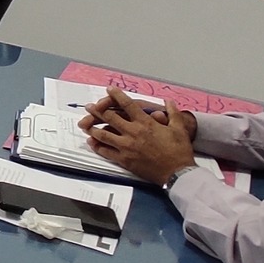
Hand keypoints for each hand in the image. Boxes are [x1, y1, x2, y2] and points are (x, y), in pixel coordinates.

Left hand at [81, 86, 197, 184]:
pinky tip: (91, 143)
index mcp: (145, 122)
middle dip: (97, 110)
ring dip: (92, 128)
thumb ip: (173, 112)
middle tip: (89, 107)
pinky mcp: (124, 160)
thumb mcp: (179, 128)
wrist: (177, 173)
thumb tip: (168, 101)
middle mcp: (133, 132)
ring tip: (85, 124)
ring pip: (103, 135)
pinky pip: (106, 152)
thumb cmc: (179, 150)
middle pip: (109, 117)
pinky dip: (97, 146)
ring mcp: (126, 147)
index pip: (127, 104)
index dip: (116, 95)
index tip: (109, 89)